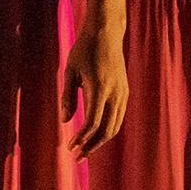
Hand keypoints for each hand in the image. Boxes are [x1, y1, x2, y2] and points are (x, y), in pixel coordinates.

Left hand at [63, 13, 126, 158]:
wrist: (106, 32)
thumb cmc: (84, 50)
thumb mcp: (70, 71)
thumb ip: (67, 97)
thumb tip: (65, 121)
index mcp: (100, 88)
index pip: (92, 122)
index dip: (82, 138)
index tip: (70, 147)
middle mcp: (115, 93)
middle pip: (106, 129)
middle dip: (92, 146)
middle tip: (77, 157)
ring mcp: (123, 93)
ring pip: (115, 126)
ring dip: (100, 140)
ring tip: (85, 149)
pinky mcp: (125, 92)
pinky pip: (118, 117)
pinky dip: (108, 129)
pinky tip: (95, 134)